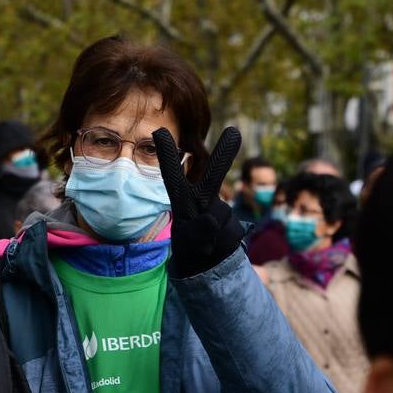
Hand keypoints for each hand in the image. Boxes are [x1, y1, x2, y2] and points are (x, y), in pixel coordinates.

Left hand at [153, 126, 245, 276]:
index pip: (172, 175)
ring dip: (215, 236)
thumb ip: (197, 231)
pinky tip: (218, 245)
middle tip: (233, 132)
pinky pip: (231, 234)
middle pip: (214, 176)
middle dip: (224, 155)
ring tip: (206, 245)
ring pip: (223, 219)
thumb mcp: (187, 242)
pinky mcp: (233, 224)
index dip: (167, 154)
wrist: (207, 261)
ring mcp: (220, 210)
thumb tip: (211, 218)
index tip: (159, 131)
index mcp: (182, 199)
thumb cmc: (189, 245)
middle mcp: (203, 199)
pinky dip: (224, 243)